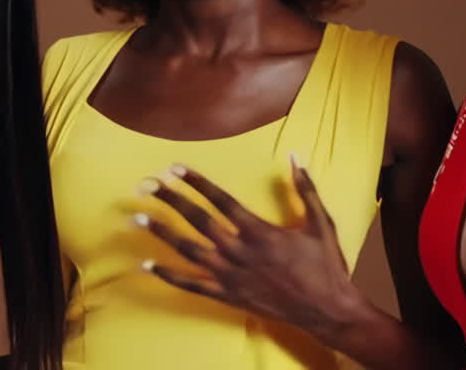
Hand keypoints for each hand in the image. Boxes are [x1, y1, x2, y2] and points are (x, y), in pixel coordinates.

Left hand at [136, 156, 364, 338]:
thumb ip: (305, 188)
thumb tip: (295, 154)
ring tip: (138, 217)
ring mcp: (232, 276)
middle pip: (198, 221)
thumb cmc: (326, 266)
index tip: (175, 168)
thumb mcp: (321, 223)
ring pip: (189, 251)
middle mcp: (241, 252)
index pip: (220, 200)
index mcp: (261, 231)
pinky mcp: (229, 296)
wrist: (327, 311)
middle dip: (170, 200)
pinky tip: (147, 265)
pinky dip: (169, 275)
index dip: (196, 182)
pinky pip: (192, 285)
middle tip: (146, 184)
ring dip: (162, 233)